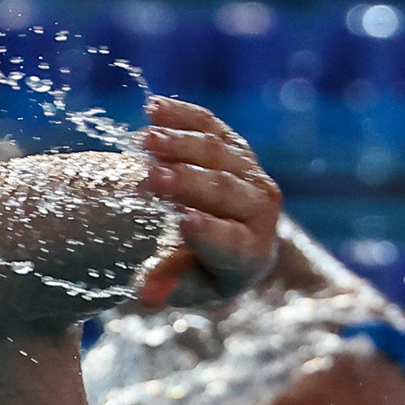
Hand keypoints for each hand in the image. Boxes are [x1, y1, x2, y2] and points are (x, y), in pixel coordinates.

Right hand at [132, 96, 280, 308]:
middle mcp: (261, 209)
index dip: (209, 233)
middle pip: (225, 191)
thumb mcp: (186, 281)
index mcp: (251, 252)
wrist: (221, 232)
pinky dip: (182, 115)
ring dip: (181, 144)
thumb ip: (170, 282)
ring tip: (145, 141)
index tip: (183, 222)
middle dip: (188, 183)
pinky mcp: (235, 144)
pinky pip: (210, 124)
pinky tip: (153, 108)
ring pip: (218, 152)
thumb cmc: (199, 267)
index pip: (231, 242)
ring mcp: (250, 171)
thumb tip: (144, 296)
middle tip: (151, 177)